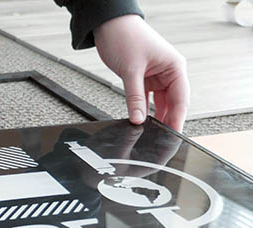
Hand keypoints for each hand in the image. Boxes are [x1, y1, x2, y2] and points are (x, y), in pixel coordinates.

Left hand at [94, 15, 189, 131]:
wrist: (109, 25)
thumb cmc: (125, 37)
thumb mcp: (130, 71)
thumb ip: (134, 98)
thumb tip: (138, 119)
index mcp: (174, 67)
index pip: (181, 99)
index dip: (178, 119)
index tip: (174, 134)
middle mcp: (168, 72)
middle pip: (172, 103)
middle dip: (167, 120)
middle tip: (162, 138)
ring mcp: (156, 76)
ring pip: (159, 102)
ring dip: (155, 116)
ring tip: (151, 133)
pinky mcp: (143, 78)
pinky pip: (145, 99)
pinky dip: (143, 109)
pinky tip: (140, 121)